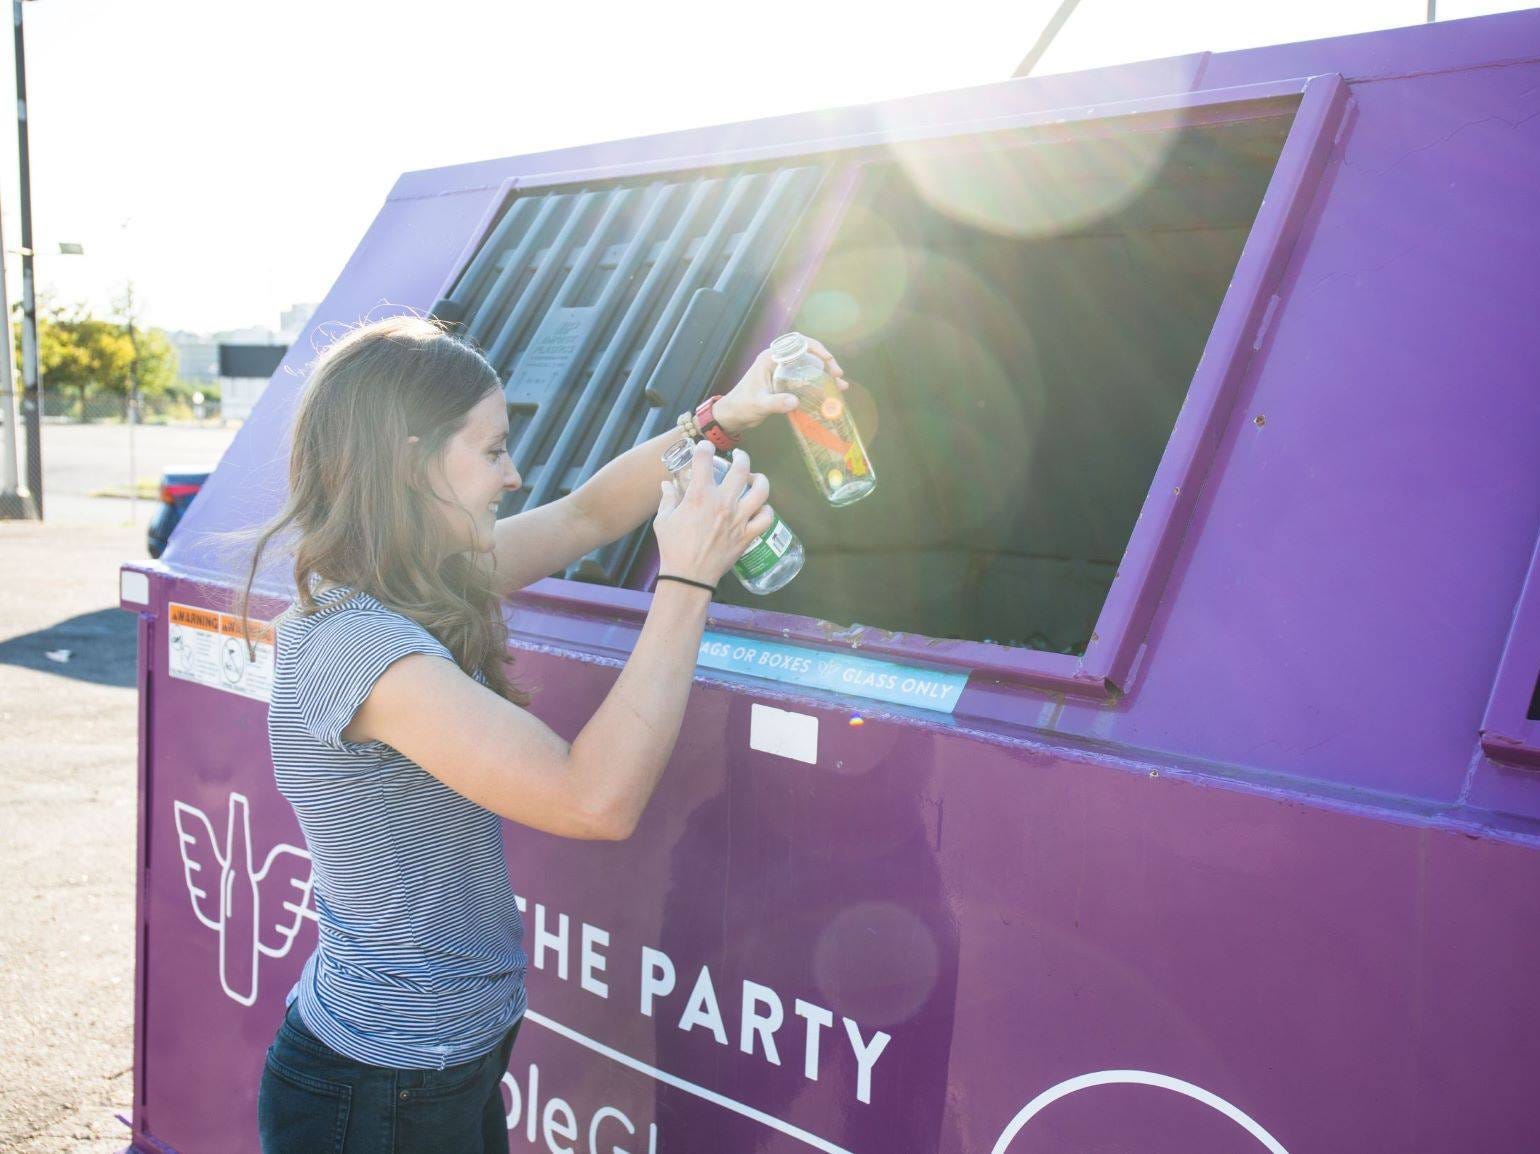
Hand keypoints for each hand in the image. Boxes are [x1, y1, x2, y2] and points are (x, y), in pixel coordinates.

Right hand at [653, 443, 772, 585]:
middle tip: (738, 457)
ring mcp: (739, 519)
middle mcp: (723, 502)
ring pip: (761, 490)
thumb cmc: (673, 548)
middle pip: (741, 469)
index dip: (705, 448)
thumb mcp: (663, 520)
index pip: (704, 459)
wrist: (689, 576)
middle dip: (741, 457)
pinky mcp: (747, 535)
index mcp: (700, 495)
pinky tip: (760, 507)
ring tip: (755, 478)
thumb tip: (667, 485)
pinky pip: (766, 517)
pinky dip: (766, 510)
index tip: (705, 448)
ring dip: (760, 480)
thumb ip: (668, 499)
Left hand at [713, 336, 846, 434]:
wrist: (732, 416)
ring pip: (808, 367)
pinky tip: (828, 394)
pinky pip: (804, 379)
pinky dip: (817, 385)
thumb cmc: (741, 406)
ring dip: (824, 374)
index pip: (797, 344)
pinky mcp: (784, 383)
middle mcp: (778, 361)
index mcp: (770, 358)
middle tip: (838, 375)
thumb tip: (795, 401)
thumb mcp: (759, 405)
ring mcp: (781, 372)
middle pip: (807, 353)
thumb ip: (775, 403)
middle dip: (825, 362)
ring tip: (840, 386)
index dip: (816, 349)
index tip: (828, 361)